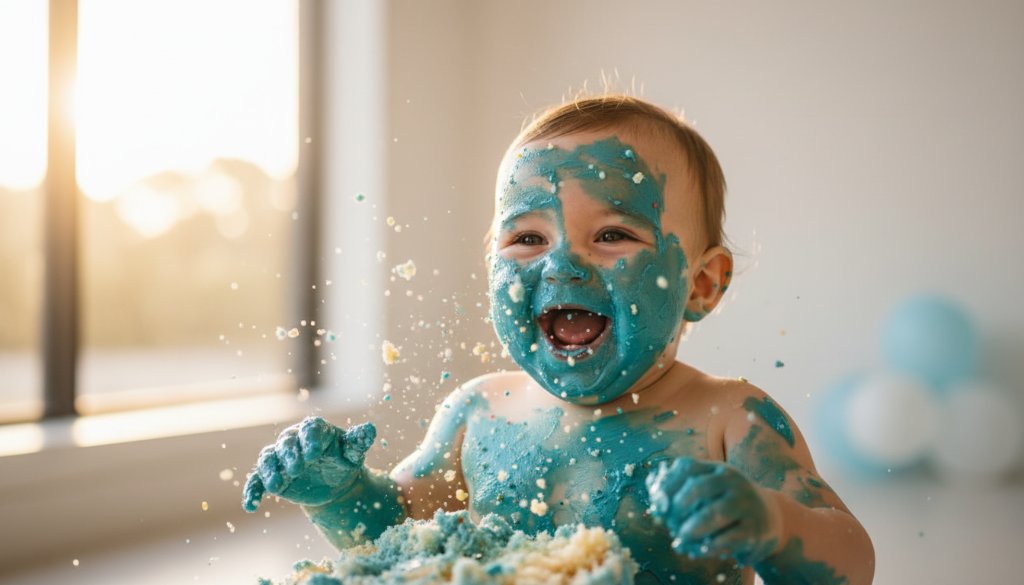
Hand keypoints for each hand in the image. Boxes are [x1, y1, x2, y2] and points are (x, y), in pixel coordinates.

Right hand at [242, 417, 375, 511]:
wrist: (334, 484)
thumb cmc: (344, 461)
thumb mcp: (353, 453)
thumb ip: (358, 442)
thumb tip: (369, 430)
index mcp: (315, 431)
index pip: (310, 429)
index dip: (311, 439)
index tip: (316, 453)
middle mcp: (294, 441)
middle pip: (286, 443)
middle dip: (290, 455)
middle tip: (298, 469)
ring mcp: (281, 459)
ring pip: (268, 459)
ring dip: (269, 471)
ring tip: (275, 486)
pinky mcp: (272, 476)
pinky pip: (257, 481)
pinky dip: (252, 491)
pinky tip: (251, 505)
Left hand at [645, 457, 781, 564]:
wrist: (770, 517)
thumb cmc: (725, 503)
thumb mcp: (708, 490)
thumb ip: (679, 491)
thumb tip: (654, 499)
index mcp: (716, 469)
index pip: (687, 467)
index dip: (667, 484)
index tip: (656, 503)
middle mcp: (733, 481)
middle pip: (699, 488)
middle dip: (678, 507)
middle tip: (669, 523)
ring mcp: (746, 504)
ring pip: (715, 513)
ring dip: (692, 527)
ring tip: (680, 537)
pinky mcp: (755, 530)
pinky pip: (728, 538)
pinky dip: (709, 546)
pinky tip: (699, 549)